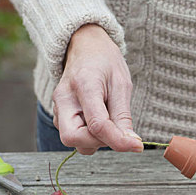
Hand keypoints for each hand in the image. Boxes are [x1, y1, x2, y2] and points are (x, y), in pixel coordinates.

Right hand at [52, 24, 142, 154]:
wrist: (85, 48)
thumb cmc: (105, 63)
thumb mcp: (121, 84)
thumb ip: (123, 116)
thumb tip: (131, 143)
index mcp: (83, 86)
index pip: (97, 125)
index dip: (118, 140)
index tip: (137, 146)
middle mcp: (64, 100)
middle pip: (73, 139)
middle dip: (99, 142)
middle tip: (117, 130)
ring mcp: (58, 109)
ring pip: (75, 142)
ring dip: (97, 140)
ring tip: (109, 119)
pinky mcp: (59, 116)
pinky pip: (76, 136)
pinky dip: (91, 136)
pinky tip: (100, 119)